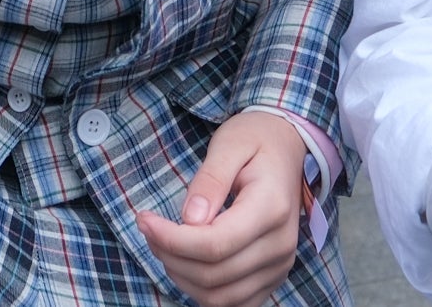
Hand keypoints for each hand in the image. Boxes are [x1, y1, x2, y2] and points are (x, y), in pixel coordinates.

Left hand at [136, 110, 308, 306]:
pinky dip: (203, 291)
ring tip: (164, 244)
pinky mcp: (273, 277)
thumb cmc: (256, 140)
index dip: (171, 240)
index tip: (144, 219)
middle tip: (148, 228)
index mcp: (272, 208)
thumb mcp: (229, 144)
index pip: (215, 244)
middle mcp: (281, 244)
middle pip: (214, 274)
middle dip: (170, 256)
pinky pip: (234, 303)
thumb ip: (209, 181)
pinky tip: (186, 263)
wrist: (287, 148)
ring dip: (182, 276)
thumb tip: (189, 220)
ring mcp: (280, 266)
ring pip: (220, 296)